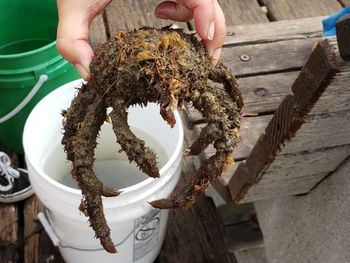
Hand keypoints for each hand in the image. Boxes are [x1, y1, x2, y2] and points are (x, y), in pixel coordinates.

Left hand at [56, 0, 225, 80]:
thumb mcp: (74, 2)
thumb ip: (72, 37)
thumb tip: (89, 73)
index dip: (208, 14)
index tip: (204, 38)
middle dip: (211, 31)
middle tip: (204, 58)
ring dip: (195, 19)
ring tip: (164, 22)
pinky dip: (183, 10)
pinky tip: (160, 12)